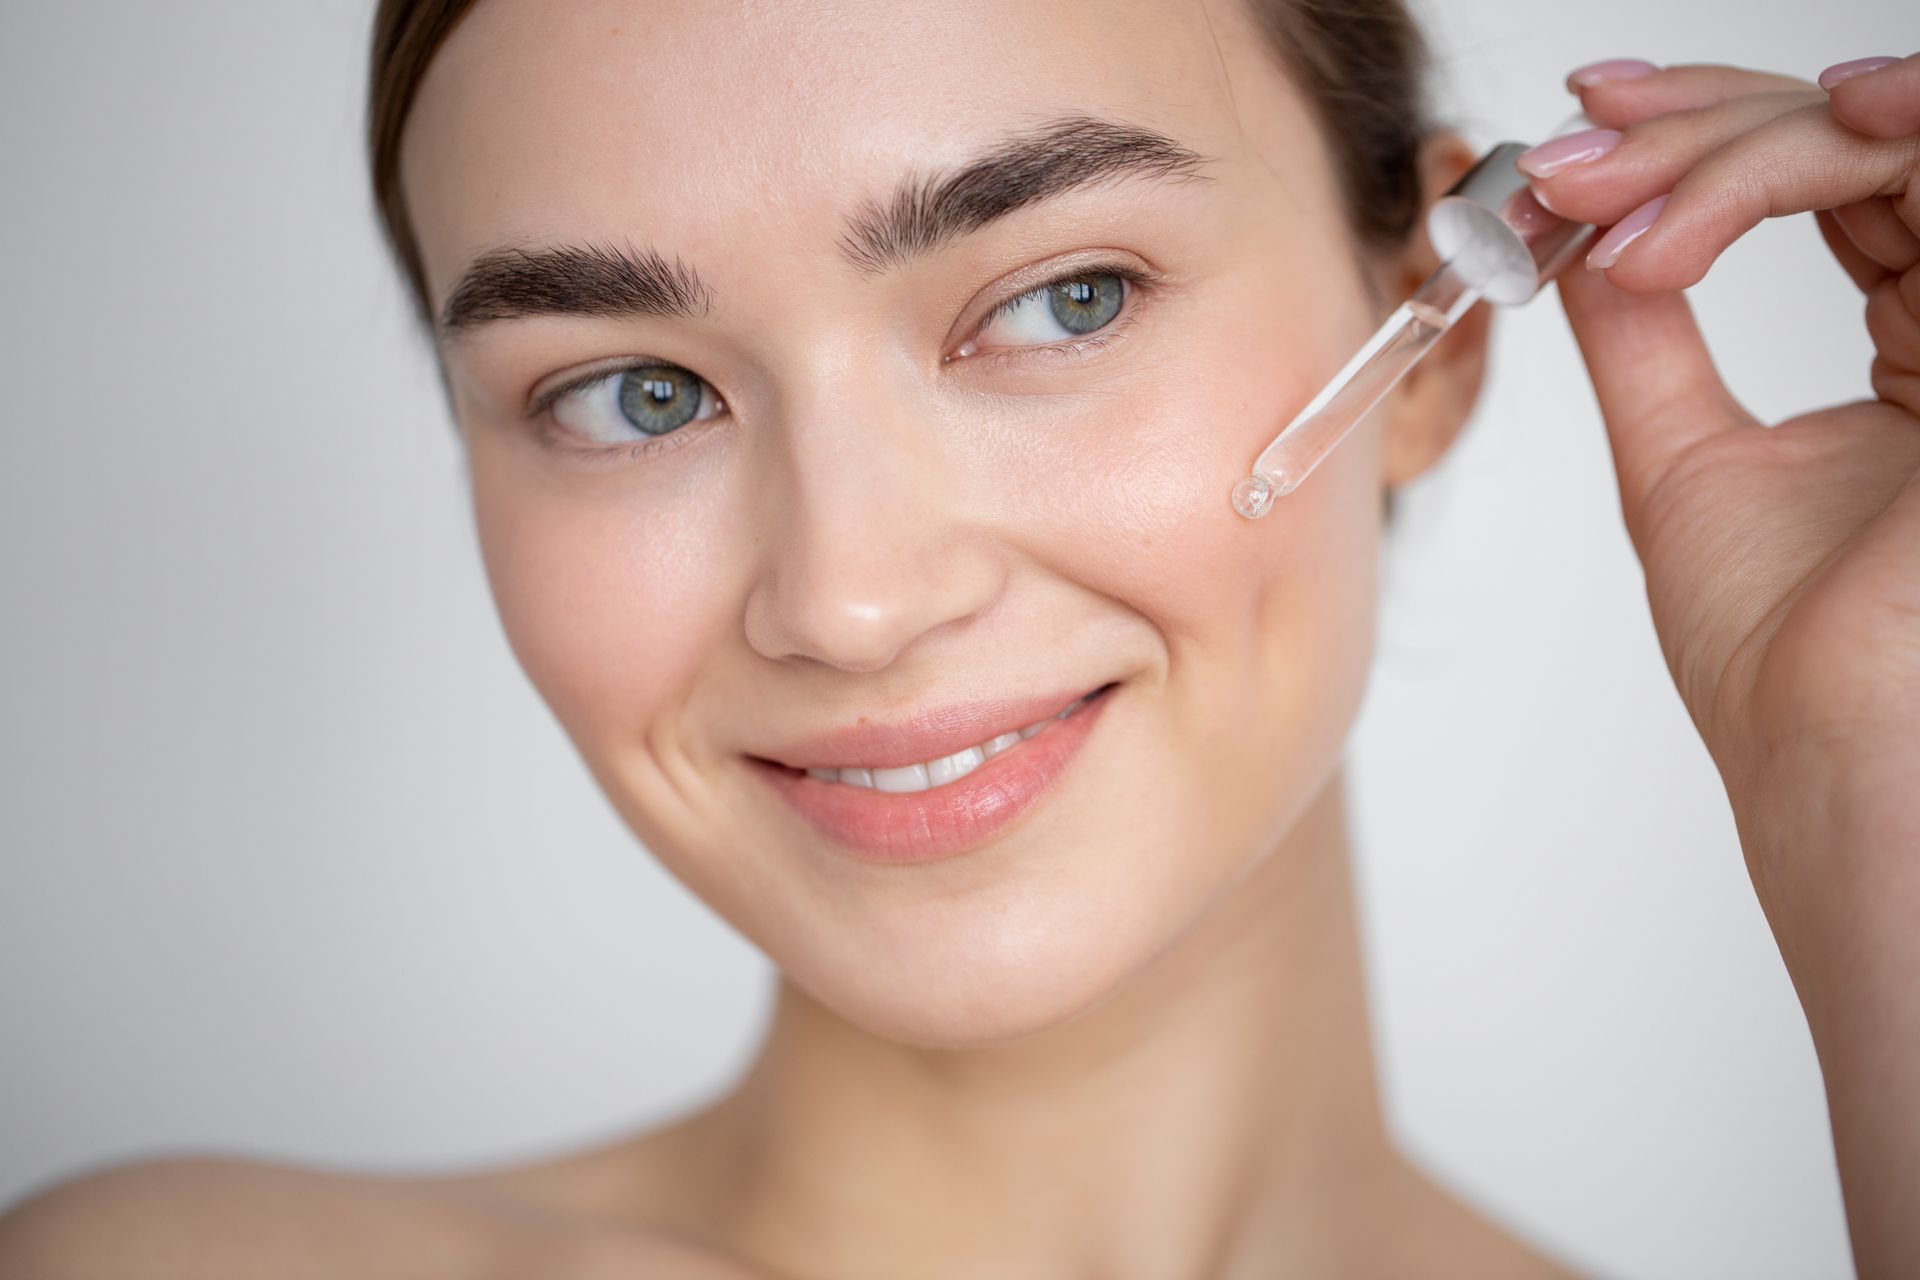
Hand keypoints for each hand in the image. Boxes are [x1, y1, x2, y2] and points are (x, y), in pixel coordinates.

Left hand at [1519, 54, 1919, 1275]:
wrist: (1857, 786)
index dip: (1707, 140)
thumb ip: (1647, 340)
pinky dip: (1818, 161)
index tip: (1570, 148)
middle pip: (1869, 138)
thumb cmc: (1793, 676)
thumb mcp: (1684, 471)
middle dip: (1703, 122)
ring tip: (1611, 189)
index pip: (1837, 183)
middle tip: (1574, 148)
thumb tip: (1574, 236)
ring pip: (1907, 139)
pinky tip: (1694, 201)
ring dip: (1738, 139)